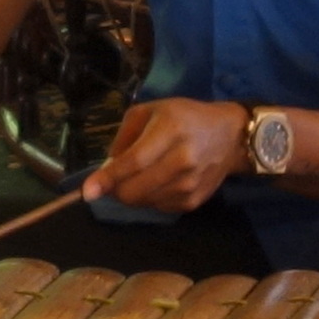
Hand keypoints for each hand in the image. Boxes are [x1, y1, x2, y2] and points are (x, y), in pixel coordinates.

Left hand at [90, 96, 246, 215]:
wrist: (230, 137)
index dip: (109, 178)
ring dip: (133, 192)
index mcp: (171, 130)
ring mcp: (189, 185)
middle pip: (134, 190)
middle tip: (116, 177)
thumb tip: (106, 167)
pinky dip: (150, 197)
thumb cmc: (186, 118)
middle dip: (116, 189)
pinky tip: (161, 180)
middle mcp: (182, 160)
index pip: (134, 162)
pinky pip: (157, 207)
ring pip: (143, 202)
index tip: (88, 192)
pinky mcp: (193, 202)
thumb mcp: (152, 111)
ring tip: (144, 173)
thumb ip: (125, 136)